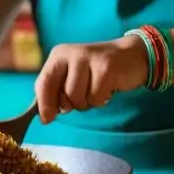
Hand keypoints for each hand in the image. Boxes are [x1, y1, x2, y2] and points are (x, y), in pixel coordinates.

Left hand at [34, 36, 149, 123]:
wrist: (130, 55)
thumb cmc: (96, 70)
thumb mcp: (73, 76)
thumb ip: (56, 91)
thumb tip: (45, 117)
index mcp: (59, 55)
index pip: (43, 83)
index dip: (44, 104)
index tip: (47, 119)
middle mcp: (71, 53)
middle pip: (63, 95)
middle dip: (73, 103)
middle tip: (84, 93)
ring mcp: (89, 58)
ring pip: (79, 98)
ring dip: (88, 102)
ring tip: (96, 89)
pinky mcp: (105, 67)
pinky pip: (96, 98)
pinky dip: (101, 99)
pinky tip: (107, 87)